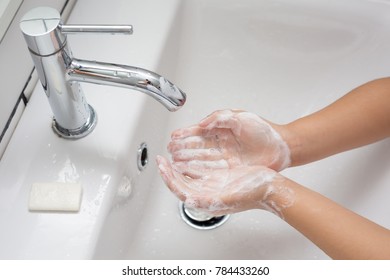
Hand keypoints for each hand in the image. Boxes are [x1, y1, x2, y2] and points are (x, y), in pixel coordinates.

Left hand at [156, 155, 291, 216]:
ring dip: (180, 164)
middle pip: (182, 182)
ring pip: (190, 174)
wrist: (272, 188)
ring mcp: (213, 185)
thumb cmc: (256, 193)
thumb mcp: (230, 196)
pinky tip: (188, 155)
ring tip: (172, 153)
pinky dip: (192, 162)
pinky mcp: (220, 178)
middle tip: (162, 157)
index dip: (168, 177)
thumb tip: (188, 198)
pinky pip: (200, 169)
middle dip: (170, 169)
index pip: (180, 189)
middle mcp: (208, 194)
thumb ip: (209, 200)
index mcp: (208, 201)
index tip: (161, 163)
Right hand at [168, 110, 290, 170]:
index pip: (199, 132)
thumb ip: (220, 117)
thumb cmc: (265, 130)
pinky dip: (200, 170)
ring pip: (202, 159)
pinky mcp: (231, 169)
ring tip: (174, 162)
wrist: (283, 147)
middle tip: (169, 151)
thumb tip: (201, 123)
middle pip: (197, 146)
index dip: (186, 134)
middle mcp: (222, 143)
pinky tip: (189, 171)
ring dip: (188, 160)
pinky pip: (212, 170)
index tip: (173, 137)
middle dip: (182, 148)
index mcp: (222, 129)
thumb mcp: (240, 117)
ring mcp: (226, 157)